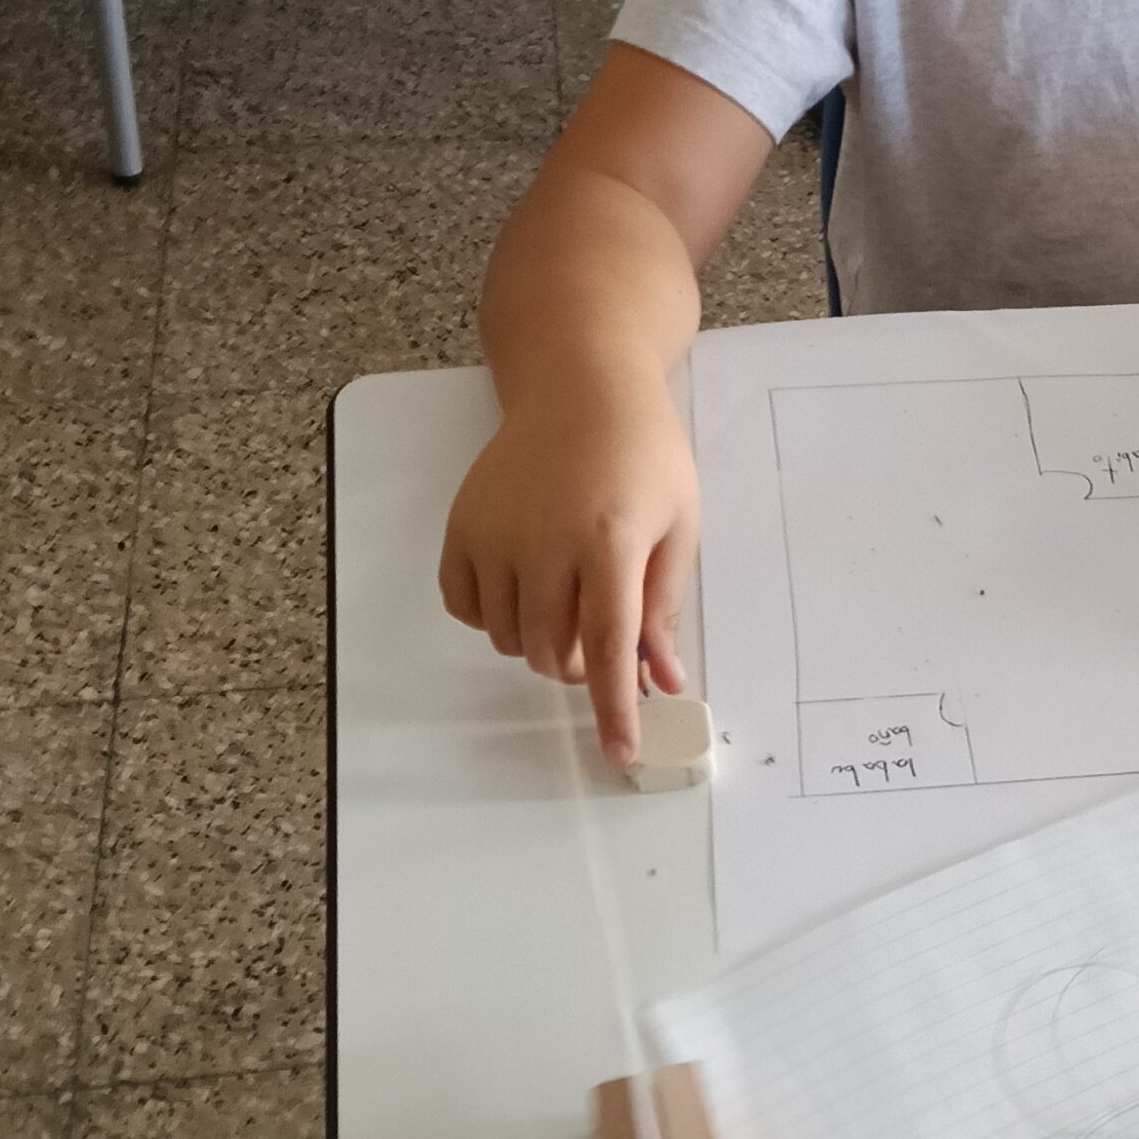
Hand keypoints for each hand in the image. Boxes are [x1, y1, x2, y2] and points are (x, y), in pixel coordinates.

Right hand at [438, 370, 697, 767]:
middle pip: (556, 653)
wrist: (581, 384)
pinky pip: (467, 610)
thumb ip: (663, 606)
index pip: (611, 645)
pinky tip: (524, 590)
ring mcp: (493, 533)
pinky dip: (496, 620)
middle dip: (585, 669)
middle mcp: (543, 539)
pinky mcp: (461, 527)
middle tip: (606, 638)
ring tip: (568, 600)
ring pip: (512, 641)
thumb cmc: (643, 454)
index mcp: (609, 539)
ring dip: (544, 645)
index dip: (616, 708)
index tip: (622, 753)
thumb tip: (664, 679)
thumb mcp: (677, 526)